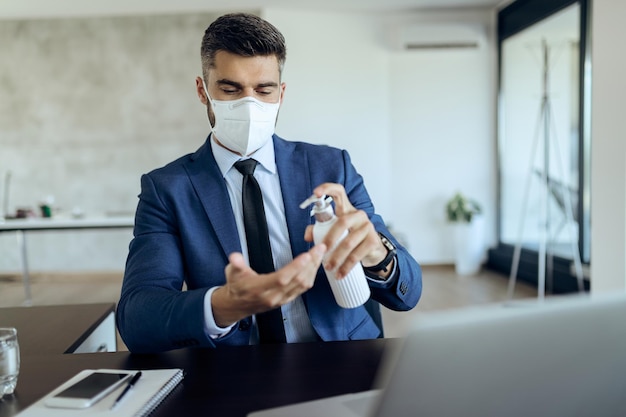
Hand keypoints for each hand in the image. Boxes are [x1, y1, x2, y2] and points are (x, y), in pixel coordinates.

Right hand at [211, 244, 325, 326]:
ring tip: (319, 254)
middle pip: (297, 280)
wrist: (236, 305)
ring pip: (303, 285)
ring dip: (313, 269)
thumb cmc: (236, 287)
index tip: (306, 255)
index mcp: (259, 289)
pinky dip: (311, 275)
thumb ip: (235, 265)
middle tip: (319, 249)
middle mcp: (273, 296)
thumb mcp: (231, 273)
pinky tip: (314, 265)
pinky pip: (303, 288)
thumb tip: (235, 257)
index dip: (295, 268)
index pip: (281, 279)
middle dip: (310, 264)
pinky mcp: (287, 299)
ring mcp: (282, 299)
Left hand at [304, 183, 388, 278]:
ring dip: (337, 257)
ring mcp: (367, 227)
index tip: (316, 193)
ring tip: (328, 267)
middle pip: (342, 222)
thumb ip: (318, 231)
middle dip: (329, 238)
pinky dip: (347, 266)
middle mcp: (358, 215)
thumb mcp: (334, 233)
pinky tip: (340, 274)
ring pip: (349, 242)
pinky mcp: (373, 241)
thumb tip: (307, 236)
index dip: (327, 189)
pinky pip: (357, 255)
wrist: (372, 251)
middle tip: (321, 251)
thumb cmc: (349, 238)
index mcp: (346, 209)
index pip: (338, 192)